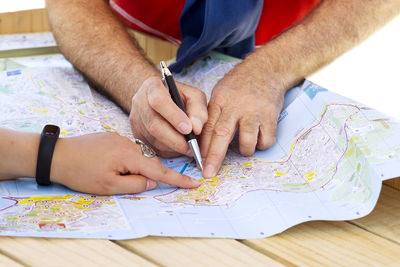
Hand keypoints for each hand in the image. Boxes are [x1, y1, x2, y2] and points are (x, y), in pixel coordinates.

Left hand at [51, 132, 200, 193]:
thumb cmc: (82, 173)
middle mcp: (129, 144)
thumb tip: (152, 182)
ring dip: (140, 167)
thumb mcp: (109, 186)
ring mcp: (120, 139)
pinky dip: (130, 160)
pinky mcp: (112, 138)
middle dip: (152, 174)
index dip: (179, 178)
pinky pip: (129, 150)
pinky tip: (115, 166)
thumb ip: (135, 184)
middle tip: (136, 184)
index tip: (195, 182)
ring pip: (140, 156)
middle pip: (151, 161)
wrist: (57, 155)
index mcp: (130, 156)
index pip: (160, 170)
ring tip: (119, 176)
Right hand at [129, 77, 207, 157]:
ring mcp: (136, 120)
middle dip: (176, 139)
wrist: (159, 99)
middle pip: (155, 125)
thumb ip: (198, 109)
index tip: (188, 129)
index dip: (174, 116)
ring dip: (173, 147)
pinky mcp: (137, 135)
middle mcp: (140, 103)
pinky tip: (178, 147)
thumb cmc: (179, 96)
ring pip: (154, 140)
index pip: (159, 101)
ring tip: (188, 147)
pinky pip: (152, 148)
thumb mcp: (193, 95)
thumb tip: (196, 129)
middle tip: (192, 146)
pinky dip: (168, 151)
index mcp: (153, 87)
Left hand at [200, 64, 285, 177]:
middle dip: (214, 157)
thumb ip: (213, 114)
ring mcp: (254, 112)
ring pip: (246, 142)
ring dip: (244, 151)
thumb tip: (204, 140)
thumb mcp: (221, 92)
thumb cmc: (241, 83)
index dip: (203, 147)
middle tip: (209, 173)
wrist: (267, 69)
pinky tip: (258, 138)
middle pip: (222, 135)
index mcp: (220, 101)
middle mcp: (236, 107)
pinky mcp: (270, 116)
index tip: (199, 162)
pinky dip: (261, 145)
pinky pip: (265, 141)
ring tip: (244, 146)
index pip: (208, 128)